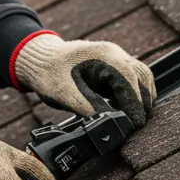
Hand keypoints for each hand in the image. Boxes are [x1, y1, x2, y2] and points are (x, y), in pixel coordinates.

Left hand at [14, 32, 155, 127]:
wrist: (38, 60)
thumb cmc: (49, 74)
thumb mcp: (68, 96)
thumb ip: (92, 110)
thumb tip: (113, 126)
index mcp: (105, 56)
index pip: (130, 82)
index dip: (135, 105)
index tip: (134, 125)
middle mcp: (114, 53)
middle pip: (141, 78)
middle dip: (141, 103)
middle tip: (134, 127)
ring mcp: (114, 57)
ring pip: (140, 77)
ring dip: (140, 98)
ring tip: (132, 120)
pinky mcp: (112, 65)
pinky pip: (132, 79)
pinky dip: (133, 94)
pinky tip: (126, 109)